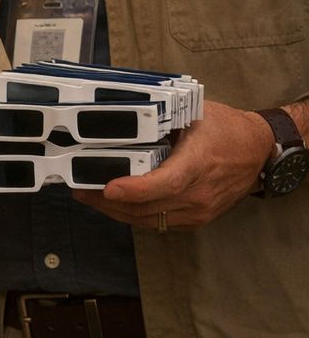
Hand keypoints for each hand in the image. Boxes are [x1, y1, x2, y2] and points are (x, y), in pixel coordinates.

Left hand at [71, 100, 273, 230]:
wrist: (258, 151)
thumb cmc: (225, 128)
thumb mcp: (194, 114)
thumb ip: (161, 120)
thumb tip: (120, 119)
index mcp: (199, 163)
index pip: (165, 183)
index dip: (134, 189)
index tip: (107, 187)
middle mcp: (199, 193)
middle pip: (147, 206)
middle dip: (107, 201)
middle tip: (79, 188)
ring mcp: (198, 211)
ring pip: (148, 219)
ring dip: (115, 211)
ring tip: (88, 196)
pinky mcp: (196, 220)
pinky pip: (157, 223)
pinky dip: (132, 215)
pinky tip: (114, 204)